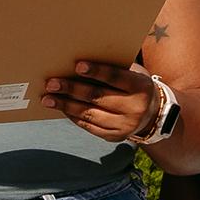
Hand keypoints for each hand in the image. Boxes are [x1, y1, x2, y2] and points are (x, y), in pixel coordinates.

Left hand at [42, 61, 157, 141]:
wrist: (152, 113)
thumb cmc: (135, 84)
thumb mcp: (133, 73)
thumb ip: (114, 67)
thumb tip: (79, 62)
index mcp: (141, 87)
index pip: (116, 78)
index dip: (97, 71)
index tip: (77, 65)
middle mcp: (135, 108)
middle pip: (98, 97)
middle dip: (72, 89)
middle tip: (51, 83)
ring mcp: (125, 126)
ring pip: (90, 114)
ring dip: (66, 105)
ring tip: (47, 98)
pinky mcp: (115, 137)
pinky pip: (89, 127)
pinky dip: (73, 117)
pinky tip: (61, 108)